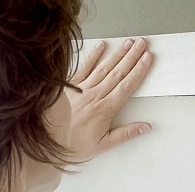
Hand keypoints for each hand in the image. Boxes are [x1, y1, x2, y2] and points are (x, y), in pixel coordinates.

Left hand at [63, 37, 153, 162]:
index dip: (139, 71)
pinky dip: (93, 56)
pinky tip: (102, 46)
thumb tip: (146, 127)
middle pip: (118, 73)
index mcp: (105, 110)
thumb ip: (126, 134)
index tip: (147, 59)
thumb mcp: (103, 145)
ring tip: (128, 43)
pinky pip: (83, 67)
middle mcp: (94, 96)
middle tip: (142, 44)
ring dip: (118, 54)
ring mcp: (82, 89)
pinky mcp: (70, 86)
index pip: (127, 86)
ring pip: (104, 67)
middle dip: (132, 57)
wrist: (47, 141)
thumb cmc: (74, 145)